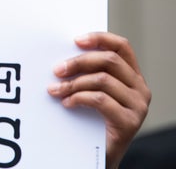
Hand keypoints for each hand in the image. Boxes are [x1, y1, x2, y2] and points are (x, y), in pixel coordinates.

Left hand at [48, 32, 150, 168]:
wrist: (97, 156)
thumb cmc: (92, 119)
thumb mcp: (91, 91)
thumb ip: (87, 73)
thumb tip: (63, 57)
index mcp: (132, 76)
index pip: (121, 47)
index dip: (99, 38)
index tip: (75, 40)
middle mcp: (140, 88)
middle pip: (109, 61)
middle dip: (79, 62)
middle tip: (57, 70)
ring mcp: (138, 105)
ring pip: (102, 80)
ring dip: (73, 83)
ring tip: (56, 90)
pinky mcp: (130, 122)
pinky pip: (99, 100)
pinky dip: (78, 98)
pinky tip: (67, 103)